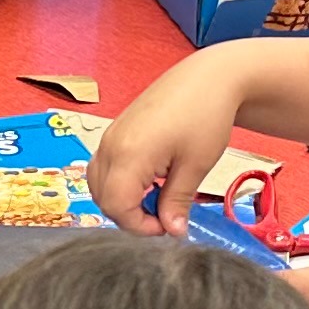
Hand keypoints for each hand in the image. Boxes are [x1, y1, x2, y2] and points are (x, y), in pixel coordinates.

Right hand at [86, 49, 252, 232]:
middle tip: (164, 216)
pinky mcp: (116, 131)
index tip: (167, 227)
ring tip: (157, 198)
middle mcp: (111, 145)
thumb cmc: (206, 116)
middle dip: (130, 215)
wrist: (209, 77)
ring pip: (99, 183)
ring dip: (123, 200)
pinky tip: (150, 180)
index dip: (139, 226)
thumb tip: (172, 231)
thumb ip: (177, 201)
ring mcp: (110, 136)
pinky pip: (104, 166)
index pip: (116, 206)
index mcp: (128, 154)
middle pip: (103, 198)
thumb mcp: (195, 166)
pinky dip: (120, 182)